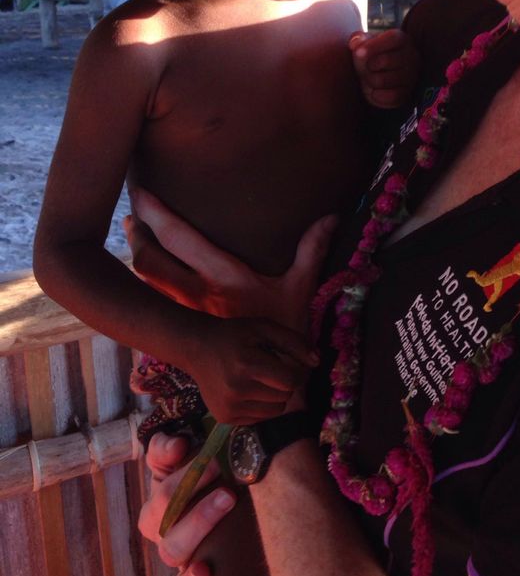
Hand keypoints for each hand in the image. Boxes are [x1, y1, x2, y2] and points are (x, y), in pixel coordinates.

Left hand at [127, 191, 335, 331]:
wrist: (272, 383)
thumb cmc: (287, 333)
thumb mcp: (301, 288)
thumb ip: (312, 249)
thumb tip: (332, 216)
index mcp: (222, 276)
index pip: (180, 238)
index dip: (157, 214)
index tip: (140, 192)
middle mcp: (198, 293)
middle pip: (151, 261)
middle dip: (138, 235)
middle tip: (132, 213)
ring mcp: (191, 311)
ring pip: (150, 281)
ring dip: (139, 257)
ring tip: (136, 235)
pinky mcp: (191, 324)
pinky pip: (160, 299)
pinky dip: (151, 282)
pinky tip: (153, 274)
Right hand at [138, 433, 234, 575]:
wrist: (234, 515)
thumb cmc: (214, 485)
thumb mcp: (195, 458)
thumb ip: (175, 447)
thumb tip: (177, 444)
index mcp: (160, 495)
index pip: (155, 469)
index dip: (165, 455)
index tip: (184, 444)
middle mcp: (161, 526)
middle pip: (162, 510)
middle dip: (190, 483)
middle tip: (220, 467)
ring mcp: (175, 553)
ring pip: (171, 548)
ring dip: (198, 521)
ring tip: (228, 498)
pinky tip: (205, 570)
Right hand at [187, 314, 313, 424]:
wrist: (197, 349)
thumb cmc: (235, 335)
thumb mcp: (264, 328)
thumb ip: (294, 342)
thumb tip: (317, 362)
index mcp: (248, 364)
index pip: (291, 382)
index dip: (295, 373)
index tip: (287, 363)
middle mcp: (238, 390)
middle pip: (284, 397)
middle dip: (284, 383)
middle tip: (271, 370)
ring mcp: (229, 407)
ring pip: (275, 410)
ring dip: (275, 396)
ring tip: (260, 380)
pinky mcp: (225, 418)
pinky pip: (260, 418)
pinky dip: (262, 406)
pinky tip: (249, 391)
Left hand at [350, 29, 420, 108]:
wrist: (376, 76)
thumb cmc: (370, 56)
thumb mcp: (363, 43)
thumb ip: (358, 39)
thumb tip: (355, 44)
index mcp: (402, 39)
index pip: (393, 38)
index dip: (374, 46)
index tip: (358, 52)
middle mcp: (411, 56)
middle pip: (385, 60)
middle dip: (368, 66)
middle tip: (366, 67)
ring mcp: (411, 76)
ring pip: (383, 80)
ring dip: (369, 81)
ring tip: (369, 78)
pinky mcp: (407, 93)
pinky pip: (389, 96)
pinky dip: (376, 95)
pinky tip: (374, 90)